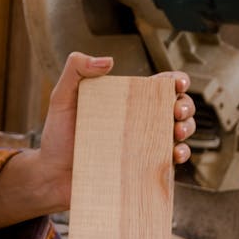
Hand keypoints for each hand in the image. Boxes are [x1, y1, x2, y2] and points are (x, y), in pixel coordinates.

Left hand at [37, 52, 195, 209]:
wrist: (51, 176)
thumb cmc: (57, 136)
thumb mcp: (62, 98)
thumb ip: (76, 70)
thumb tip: (108, 61)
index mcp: (126, 100)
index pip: (160, 86)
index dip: (177, 81)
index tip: (178, 84)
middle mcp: (139, 121)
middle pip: (177, 107)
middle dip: (186, 106)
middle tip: (177, 111)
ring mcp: (143, 145)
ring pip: (179, 133)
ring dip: (187, 129)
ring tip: (177, 132)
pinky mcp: (143, 169)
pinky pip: (170, 162)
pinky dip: (180, 155)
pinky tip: (176, 154)